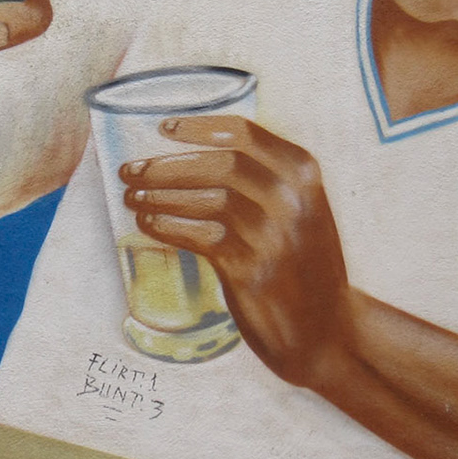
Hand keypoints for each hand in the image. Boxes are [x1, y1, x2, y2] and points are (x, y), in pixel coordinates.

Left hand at [120, 115, 349, 386]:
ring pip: (206, 200)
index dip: (198, 128)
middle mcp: (292, 200)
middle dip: (166, 166)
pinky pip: (199, 237)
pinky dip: (168, 227)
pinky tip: (149, 223)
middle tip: (129, 170)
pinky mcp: (252, 271)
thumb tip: (192, 157)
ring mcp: (273, 236)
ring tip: (132, 197)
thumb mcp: (302, 210)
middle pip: (219, 165)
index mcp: (304, 174)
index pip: (244, 134)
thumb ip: (265, 180)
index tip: (162, 129)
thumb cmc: (304, 266)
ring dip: (160, 195)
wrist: (328, 330)